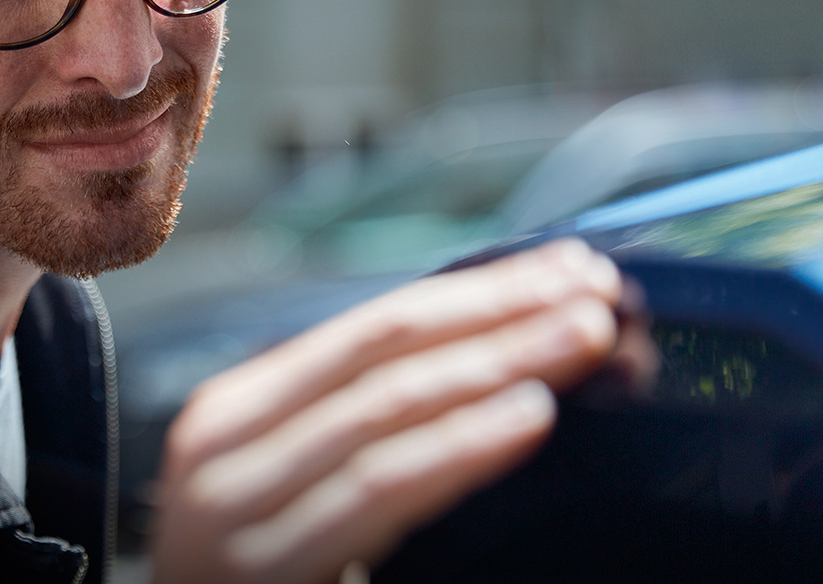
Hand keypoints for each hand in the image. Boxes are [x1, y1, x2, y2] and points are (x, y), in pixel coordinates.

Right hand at [148, 239, 632, 583]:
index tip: (569, 268)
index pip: (373, 327)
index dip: (477, 292)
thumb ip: (370, 433)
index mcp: (237, 412)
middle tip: (598, 289)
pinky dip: (460, 448)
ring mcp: (235, 509)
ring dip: (498, 365)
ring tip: (584, 338)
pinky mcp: (264, 568)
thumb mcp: (300, 491)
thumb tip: (505, 367)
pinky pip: (378, 490)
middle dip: (500, 313)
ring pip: (386, 409)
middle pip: (384, 351)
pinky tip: (527, 417)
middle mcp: (224, 447)